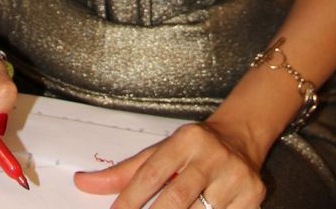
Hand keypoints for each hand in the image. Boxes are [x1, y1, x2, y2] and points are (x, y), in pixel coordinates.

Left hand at [74, 120, 265, 208]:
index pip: (151, 173)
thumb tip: (82, 183)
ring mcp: (235, 176)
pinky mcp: (253, 196)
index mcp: (185, 139)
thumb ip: (124, 171)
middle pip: (177, 198)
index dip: (130, 199)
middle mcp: (211, 154)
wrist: (241, 136)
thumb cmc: (192, 149)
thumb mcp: (160, 151)